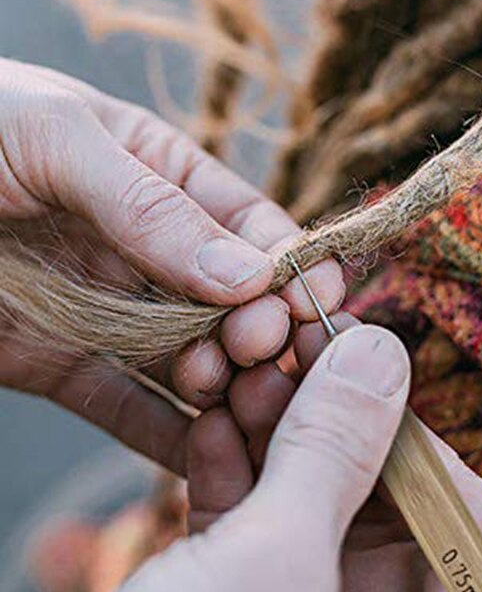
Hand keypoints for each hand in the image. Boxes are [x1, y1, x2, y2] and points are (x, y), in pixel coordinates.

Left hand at [0, 58, 342, 474]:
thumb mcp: (56, 136)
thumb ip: (152, 204)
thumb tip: (248, 274)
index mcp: (165, 180)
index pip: (252, 227)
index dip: (290, 265)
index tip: (314, 302)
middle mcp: (153, 254)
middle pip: (234, 303)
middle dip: (258, 328)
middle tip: (258, 347)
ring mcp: (114, 314)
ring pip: (193, 362)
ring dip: (221, 383)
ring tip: (222, 390)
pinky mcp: (66, 367)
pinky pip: (130, 409)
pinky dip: (171, 436)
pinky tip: (204, 454)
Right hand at [39, 325, 481, 591]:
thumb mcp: (265, 574)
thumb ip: (331, 453)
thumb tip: (381, 355)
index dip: (446, 468)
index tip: (376, 413)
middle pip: (404, 516)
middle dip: (346, 435)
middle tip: (298, 367)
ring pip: (327, 514)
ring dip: (286, 441)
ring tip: (246, 384)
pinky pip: (268, 537)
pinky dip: (243, 479)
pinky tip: (214, 430)